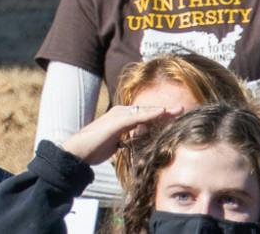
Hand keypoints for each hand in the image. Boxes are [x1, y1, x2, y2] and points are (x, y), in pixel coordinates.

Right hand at [63, 102, 183, 165]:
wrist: (78, 151)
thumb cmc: (93, 149)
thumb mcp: (114, 144)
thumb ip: (125, 140)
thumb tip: (136, 143)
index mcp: (119, 118)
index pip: (142, 115)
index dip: (158, 115)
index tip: (174, 116)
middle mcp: (119, 113)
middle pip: (146, 111)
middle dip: (164, 111)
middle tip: (181, 109)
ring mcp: (117, 116)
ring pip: (144, 112)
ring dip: (161, 111)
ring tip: (177, 110)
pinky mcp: (117, 122)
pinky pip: (137, 117)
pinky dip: (150, 114)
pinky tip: (161, 113)